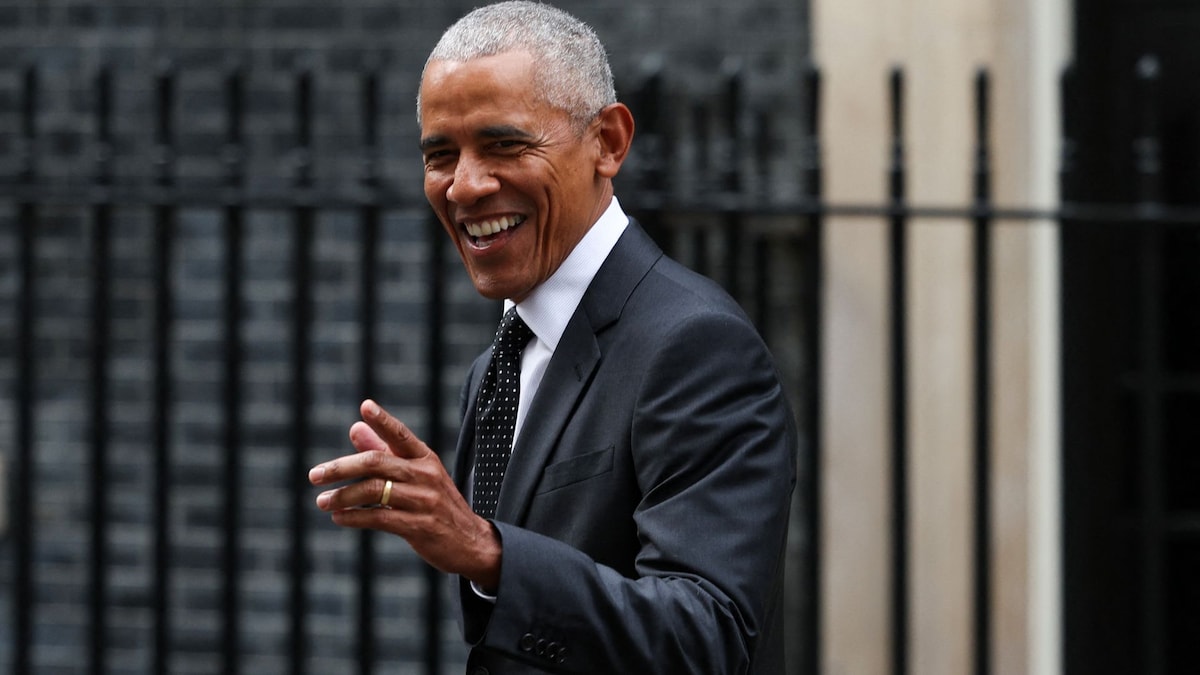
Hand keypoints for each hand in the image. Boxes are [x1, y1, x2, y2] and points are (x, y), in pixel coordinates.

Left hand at [309, 399, 500, 587]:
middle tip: (315, 475)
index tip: (365, 406)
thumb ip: (384, 451)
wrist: (470, 542)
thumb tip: (355, 428)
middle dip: (342, 467)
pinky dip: (354, 517)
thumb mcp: (417, 475)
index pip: (401, 435)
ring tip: (322, 501)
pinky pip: (379, 518)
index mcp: (425, 458)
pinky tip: (339, 517)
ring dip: (343, 496)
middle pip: (377, 463)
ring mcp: (424, 501)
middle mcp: (426, 475)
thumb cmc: (437, 504)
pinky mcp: (419, 527)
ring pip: (374, 491)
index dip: (384, 420)